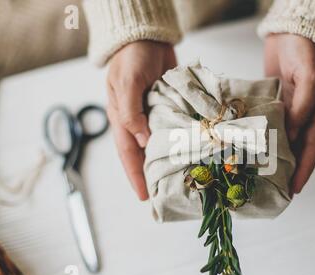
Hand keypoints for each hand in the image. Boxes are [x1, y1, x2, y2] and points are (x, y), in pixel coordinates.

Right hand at [107, 40, 176, 199]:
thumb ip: (131, 112)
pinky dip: (181, 140)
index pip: (129, 153)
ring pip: (161, 143)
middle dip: (152, 174)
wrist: (148, 38)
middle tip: (164, 194)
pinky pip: (175, 128)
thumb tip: (144, 141)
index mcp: (122, 118)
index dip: (136, 176)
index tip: (145, 196)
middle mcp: (138, 120)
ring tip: (181, 179)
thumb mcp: (127, 83)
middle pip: (145, 153)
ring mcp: (155, 114)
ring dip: (168, 160)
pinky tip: (192, 152)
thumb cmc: (132, 58)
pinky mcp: (170, 107)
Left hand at [264, 34, 314, 195]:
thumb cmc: (307, 50)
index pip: (312, 148)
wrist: (291, 29)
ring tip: (259, 175)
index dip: (304, 170)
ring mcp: (288, 109)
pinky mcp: (273, 102)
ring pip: (281, 139)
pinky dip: (261, 137)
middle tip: (274, 189)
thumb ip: (302, 107)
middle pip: (297, 148)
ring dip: (273, 156)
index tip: (294, 190)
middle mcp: (304, 114)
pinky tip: (250, 148)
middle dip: (288, 169)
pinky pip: (268, 124)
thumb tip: (290, 135)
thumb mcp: (310, 78)